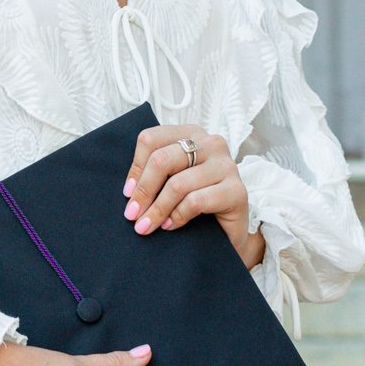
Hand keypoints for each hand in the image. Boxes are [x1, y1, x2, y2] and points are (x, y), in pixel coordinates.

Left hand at [125, 125, 267, 269]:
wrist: (230, 231)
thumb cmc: (198, 202)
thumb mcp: (174, 180)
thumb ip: (156, 175)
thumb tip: (129, 190)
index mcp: (191, 133)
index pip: (152, 139)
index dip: (136, 168)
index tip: (128, 193)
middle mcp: (211, 143)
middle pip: (162, 159)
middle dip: (143, 191)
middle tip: (132, 214)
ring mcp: (226, 165)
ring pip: (177, 184)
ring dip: (157, 209)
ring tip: (147, 225)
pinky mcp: (237, 191)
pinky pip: (196, 201)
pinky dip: (177, 216)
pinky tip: (170, 225)